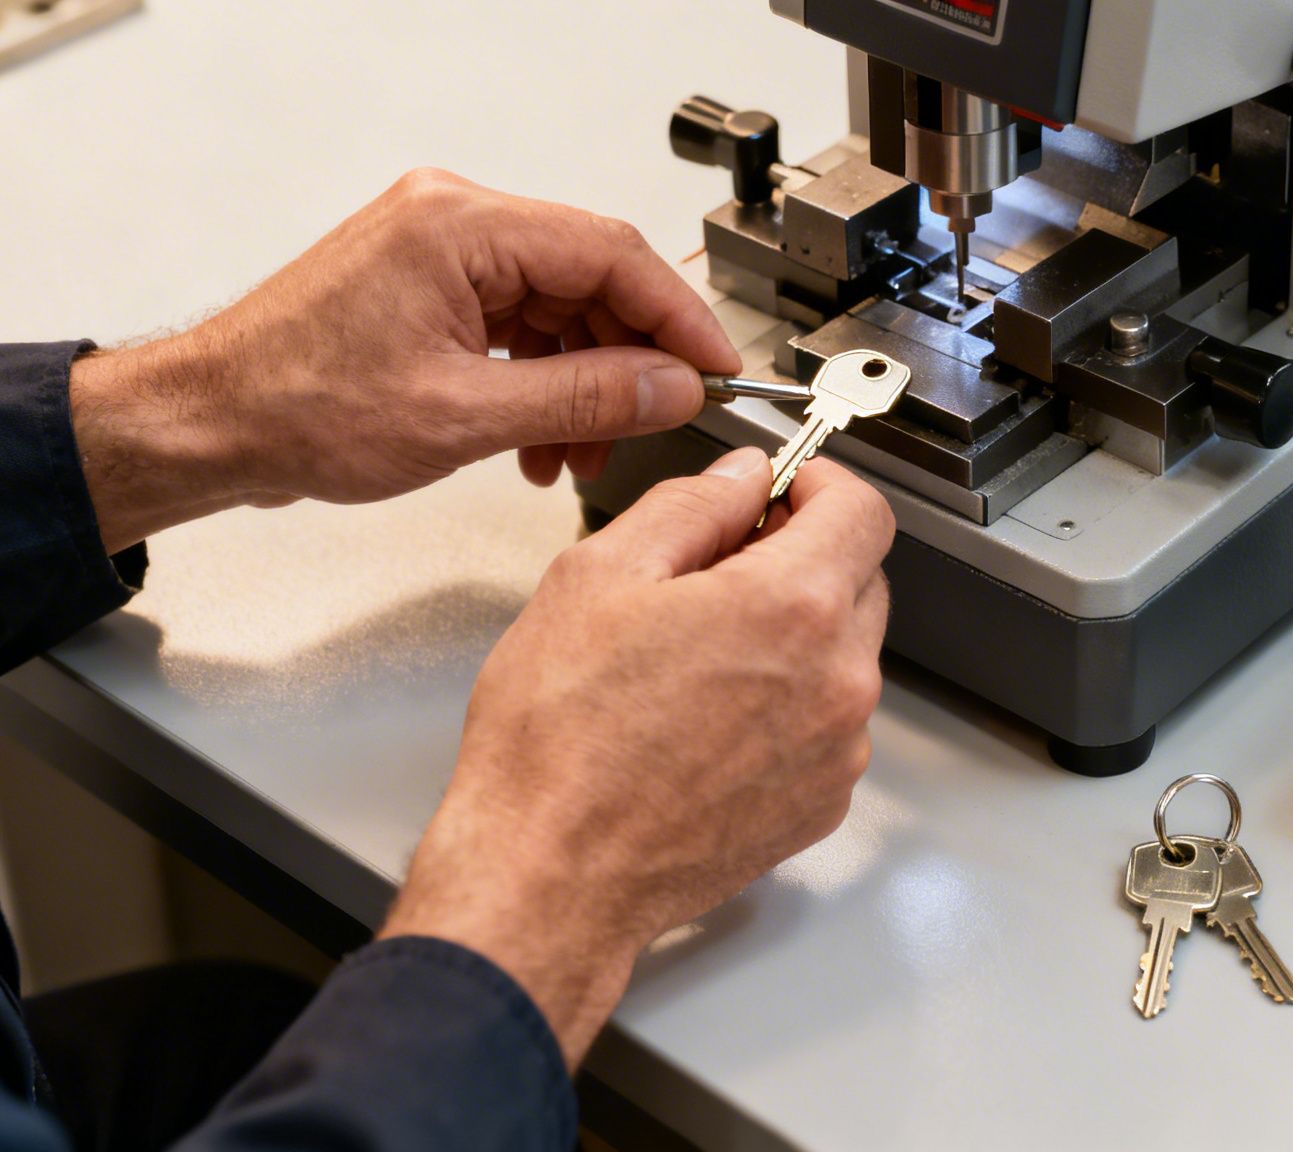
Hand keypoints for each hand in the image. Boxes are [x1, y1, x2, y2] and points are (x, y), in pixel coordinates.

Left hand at [67, 168, 740, 551]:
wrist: (212, 426)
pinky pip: (521, 325)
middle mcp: (452, 221)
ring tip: (583, 452)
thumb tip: (669, 387)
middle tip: (655, 422)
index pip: (613, 252)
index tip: (716, 367)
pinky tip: (544, 440)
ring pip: (561, 308)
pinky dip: (546, 382)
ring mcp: (440, 252)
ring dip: (587, 383)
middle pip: (592, 277)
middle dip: (630, 360)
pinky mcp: (431, 288)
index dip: (678, 316)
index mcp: (460, 226)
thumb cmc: (295, 409)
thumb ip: (585, 398)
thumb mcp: (465, 417)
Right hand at [378, 447, 894, 1066]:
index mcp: (793, 607)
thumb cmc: (558, 741)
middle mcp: (839, 680)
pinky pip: (828, 724)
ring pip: (844, 655)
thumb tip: (743, 477)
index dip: (820, 485)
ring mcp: (839, 750)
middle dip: (801, 557)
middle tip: (718, 569)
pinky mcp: (823, 802)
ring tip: (698, 656)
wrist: (550, 876)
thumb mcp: (599, 577)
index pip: (863, 511)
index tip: (782, 491)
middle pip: (860, 580)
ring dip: (793, 636)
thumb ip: (691, 506)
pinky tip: (709, 717)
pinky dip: (788, 704)